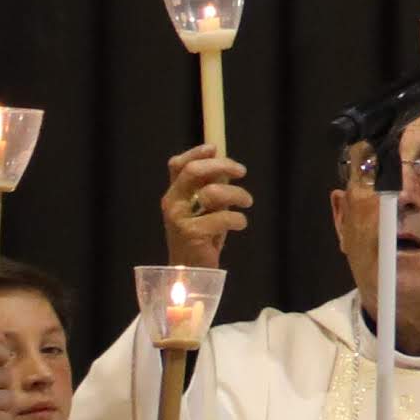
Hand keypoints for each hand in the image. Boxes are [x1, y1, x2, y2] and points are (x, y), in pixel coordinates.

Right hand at [162, 144, 252, 268]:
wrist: (190, 270)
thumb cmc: (203, 235)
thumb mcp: (204, 207)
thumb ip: (208, 187)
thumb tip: (223, 163)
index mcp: (174, 194)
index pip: (177, 165)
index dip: (196, 153)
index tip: (216, 149)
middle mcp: (172, 202)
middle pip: (193, 171)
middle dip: (222, 165)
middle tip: (241, 171)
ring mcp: (180, 218)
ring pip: (213, 192)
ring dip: (237, 194)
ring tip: (247, 202)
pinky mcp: (192, 234)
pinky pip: (223, 217)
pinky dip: (238, 219)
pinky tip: (240, 224)